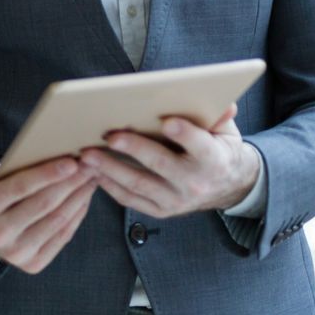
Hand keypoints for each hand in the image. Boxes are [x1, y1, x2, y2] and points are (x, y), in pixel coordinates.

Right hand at [0, 133, 97, 274]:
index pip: (19, 188)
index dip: (47, 174)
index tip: (72, 161)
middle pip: (43, 204)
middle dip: (71, 183)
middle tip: (91, 164)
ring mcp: (16, 254)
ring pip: (57, 220)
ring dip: (79, 196)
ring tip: (92, 176)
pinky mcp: (33, 264)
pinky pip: (62, 236)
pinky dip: (78, 214)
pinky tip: (85, 196)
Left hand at [81, 106, 257, 217]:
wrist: (226, 187)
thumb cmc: (219, 149)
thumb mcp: (226, 132)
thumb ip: (220, 117)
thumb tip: (224, 104)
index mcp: (214, 160)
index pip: (200, 146)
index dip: (185, 134)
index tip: (167, 122)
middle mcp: (194, 183)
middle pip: (161, 164)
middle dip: (134, 149)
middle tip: (110, 136)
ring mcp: (175, 200)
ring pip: (139, 183)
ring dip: (110, 168)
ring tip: (87, 154)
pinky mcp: (160, 210)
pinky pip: (130, 199)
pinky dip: (109, 185)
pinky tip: (92, 171)